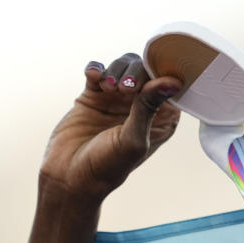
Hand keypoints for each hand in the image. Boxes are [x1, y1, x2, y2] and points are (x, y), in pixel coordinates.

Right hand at [39, 53, 182, 204]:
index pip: (171, 87)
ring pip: (123, 66)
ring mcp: (117, 100)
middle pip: (146, 70)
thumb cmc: (108, 167)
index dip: (164, 74)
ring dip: (115, 70)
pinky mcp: (94, 96)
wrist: (70, 176)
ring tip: (106, 88)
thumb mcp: (133, 139)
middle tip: (125, 89)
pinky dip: (96, 69)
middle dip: (136, 72)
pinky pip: (98, 71)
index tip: (152, 76)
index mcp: (162, 120)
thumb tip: (173, 82)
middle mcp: (142, 108)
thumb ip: (150, 108)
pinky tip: (93, 78)